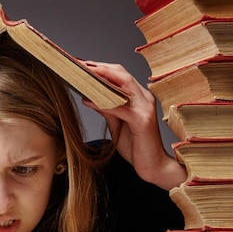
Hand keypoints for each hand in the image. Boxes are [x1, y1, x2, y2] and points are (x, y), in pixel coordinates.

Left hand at [82, 61, 185, 189]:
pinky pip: (121, 108)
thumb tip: (88, 96)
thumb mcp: (117, 124)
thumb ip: (107, 108)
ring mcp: (145, 108)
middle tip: (78, 65)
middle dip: (99, 67)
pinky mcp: (143, 121)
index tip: (81, 64)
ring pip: (123, 84)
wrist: (154, 167)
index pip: (120, 74)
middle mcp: (144, 98)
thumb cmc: (136, 146)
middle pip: (122, 73)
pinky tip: (89, 100)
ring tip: (82, 76)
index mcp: (139, 97)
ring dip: (101, 78)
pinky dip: (104, 102)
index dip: (101, 67)